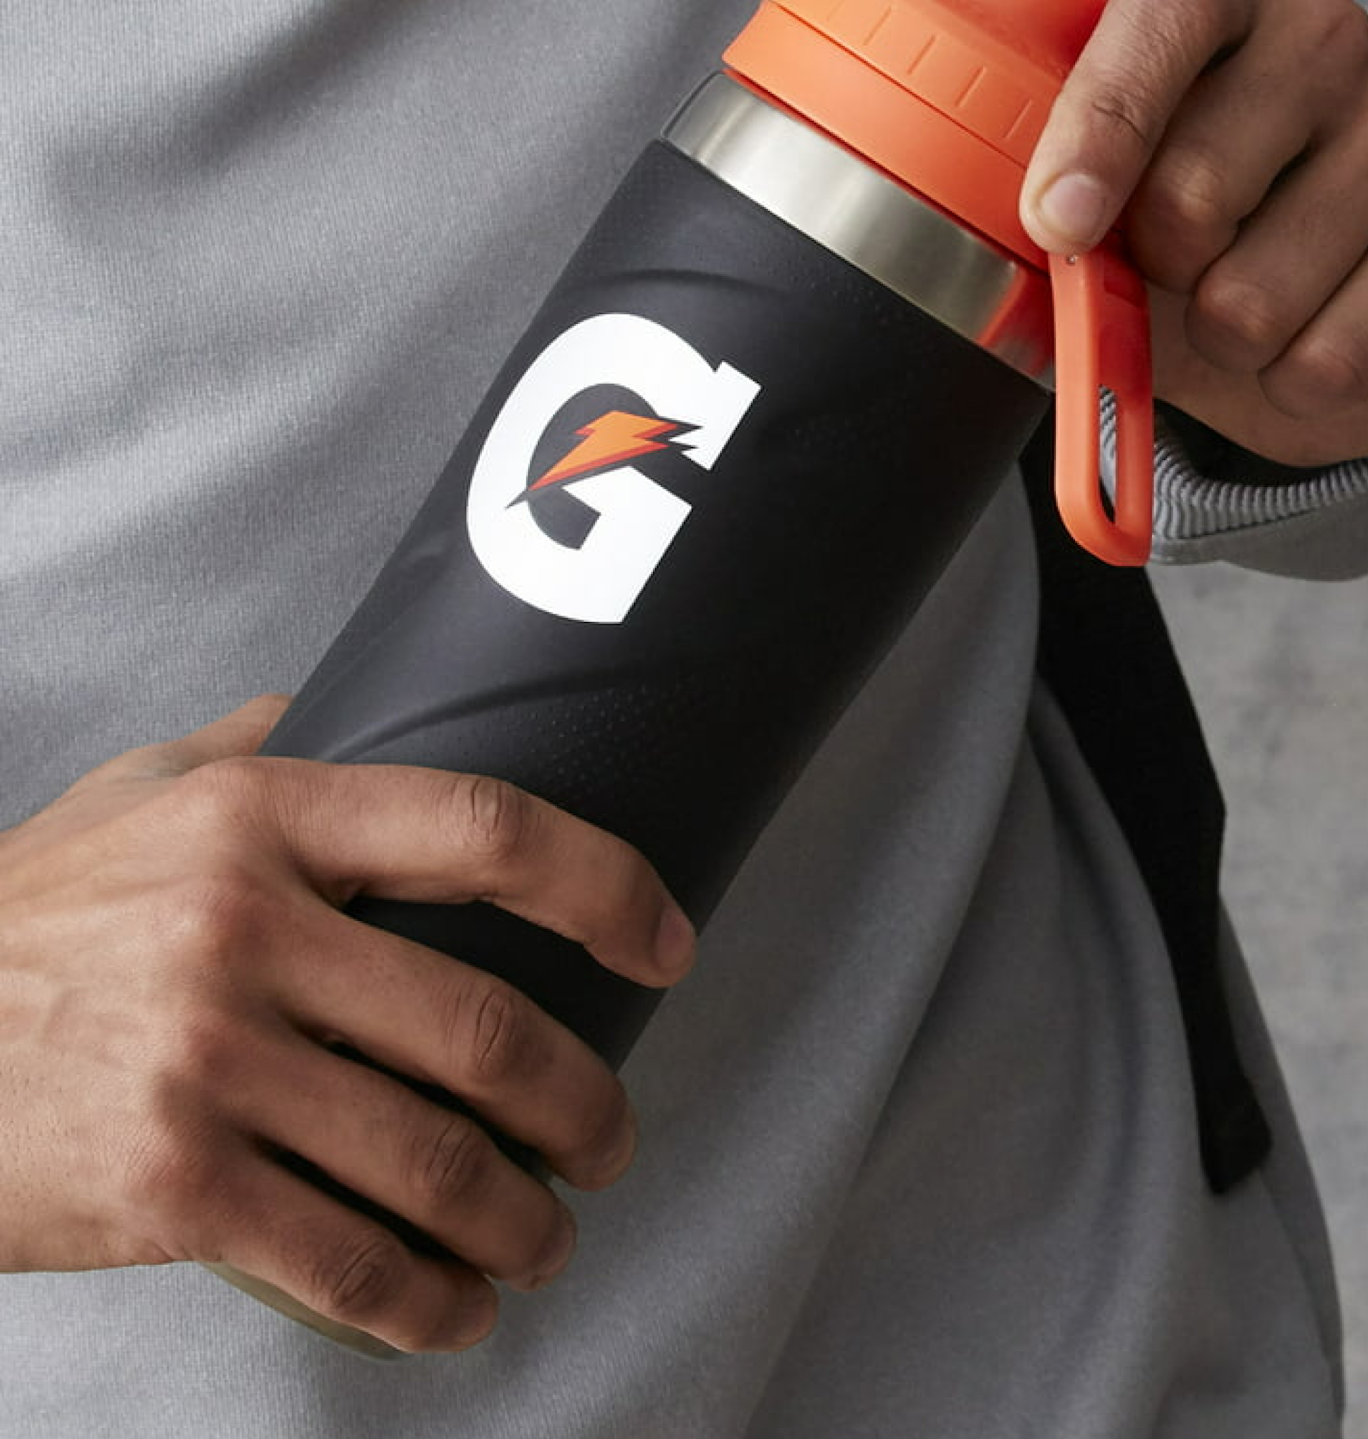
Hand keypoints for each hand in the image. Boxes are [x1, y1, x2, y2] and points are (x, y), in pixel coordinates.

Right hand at [0, 698, 691, 1353]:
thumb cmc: (18, 919)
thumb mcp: (126, 797)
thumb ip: (246, 748)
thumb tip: (358, 695)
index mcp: (257, 816)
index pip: (486, 830)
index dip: (607, 888)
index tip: (664, 944)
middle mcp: (241, 929)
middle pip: (488, 1028)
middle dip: (583, 1106)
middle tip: (608, 1142)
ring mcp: (205, 1062)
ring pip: (437, 1161)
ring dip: (524, 1221)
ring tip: (546, 1240)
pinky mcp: (168, 1183)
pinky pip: (343, 1257)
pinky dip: (425, 1301)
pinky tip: (455, 1311)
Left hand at [761, 0, 1367, 466]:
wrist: (1332, 295)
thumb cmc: (1175, 207)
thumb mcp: (1064, 140)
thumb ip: (934, 42)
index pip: (1164, 16)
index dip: (1106, 121)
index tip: (1058, 222)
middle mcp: (1329, 38)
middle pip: (1206, 182)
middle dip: (1158, 268)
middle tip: (1165, 272)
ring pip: (1267, 287)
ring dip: (1225, 339)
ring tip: (1233, 317)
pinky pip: (1346, 346)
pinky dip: (1299, 382)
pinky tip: (1303, 347)